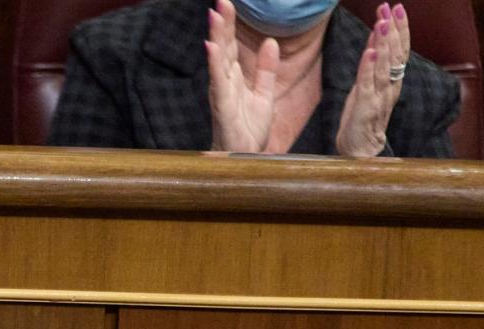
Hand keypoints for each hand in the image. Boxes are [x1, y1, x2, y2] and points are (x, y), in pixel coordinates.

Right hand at [204, 0, 278, 152]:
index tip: (228, 3)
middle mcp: (224, 81)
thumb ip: (265, 69)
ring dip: (216, 37)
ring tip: (214, 16)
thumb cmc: (249, 129)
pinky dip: (215, 63)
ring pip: (218, 59)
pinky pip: (218, 81)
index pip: (231, 45)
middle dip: (222, 23)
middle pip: (223, 47)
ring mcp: (221, 92)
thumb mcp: (264, 94)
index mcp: (234, 77)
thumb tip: (270, 42)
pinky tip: (212, 47)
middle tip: (220, 1)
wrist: (245, 158)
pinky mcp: (222, 106)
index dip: (230, 24)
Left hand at [336, 3, 408, 156]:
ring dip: (384, 43)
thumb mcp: (369, 86)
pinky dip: (369, 67)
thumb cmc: (364, 117)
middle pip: (396, 54)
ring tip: (383, 22)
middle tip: (392, 7)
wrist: (360, 149)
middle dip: (394, 29)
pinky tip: (371, 52)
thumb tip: (376, 39)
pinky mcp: (365, 107)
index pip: (400, 50)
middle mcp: (389, 86)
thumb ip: (373, 65)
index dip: (400, 29)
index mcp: (392, 81)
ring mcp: (378, 96)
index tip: (397, 8)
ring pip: (384, 66)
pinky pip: (367, 84)